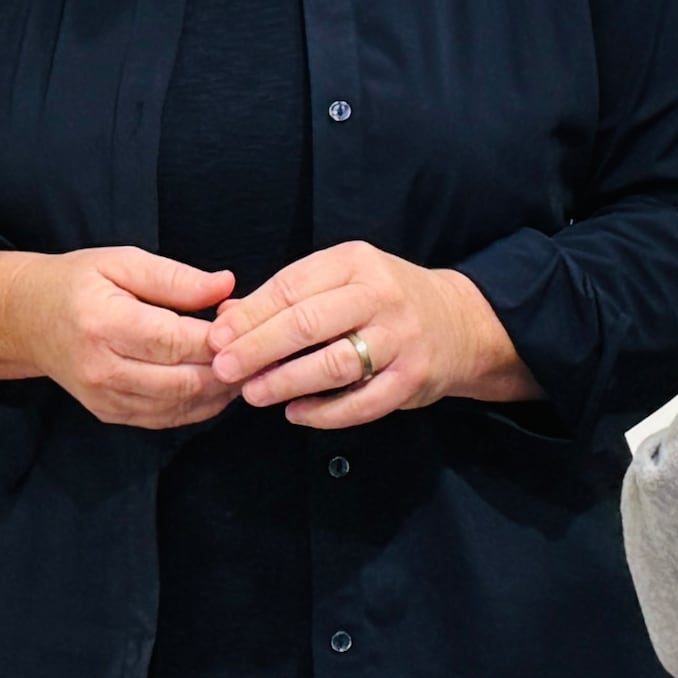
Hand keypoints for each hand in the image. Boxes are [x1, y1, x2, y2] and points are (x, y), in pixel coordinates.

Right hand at [20, 248, 235, 429]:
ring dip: (220, 390)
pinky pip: (167, 418)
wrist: (27, 319)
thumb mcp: (122, 262)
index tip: (244, 323)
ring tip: (243, 366)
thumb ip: (175, 278)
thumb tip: (225, 286)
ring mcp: (105, 397)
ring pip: (181, 405)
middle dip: (228, 368)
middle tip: (256, 348)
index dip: (218, 338)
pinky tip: (216, 384)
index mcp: (104, 323)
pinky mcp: (110, 414)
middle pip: (184, 380)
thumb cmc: (76, 283)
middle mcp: (103, 368)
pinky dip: (200, 405)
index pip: (176, 341)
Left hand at [207, 241, 531, 428]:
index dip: (250, 314)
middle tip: (224, 368)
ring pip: (334, 364)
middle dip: (258, 348)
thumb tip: (227, 316)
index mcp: (354, 262)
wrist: (460, 323)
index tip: (217, 336)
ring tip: (253, 393)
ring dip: (286, 381)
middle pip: (307, 323)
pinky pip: (363, 402)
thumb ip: (287, 296)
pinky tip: (296, 414)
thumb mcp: (342, 280)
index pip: (291, 286)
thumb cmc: (385, 301)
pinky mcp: (413, 378)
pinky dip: (326, 412)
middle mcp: (379, 296)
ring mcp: (400, 338)